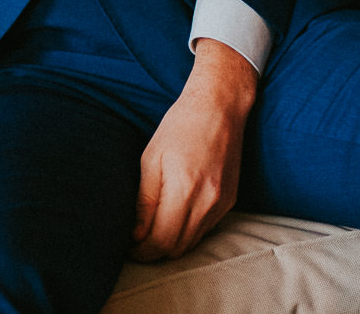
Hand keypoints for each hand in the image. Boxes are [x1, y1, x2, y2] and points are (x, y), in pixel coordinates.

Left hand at [130, 38, 254, 260]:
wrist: (219, 107)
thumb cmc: (179, 126)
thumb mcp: (151, 158)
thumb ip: (145, 201)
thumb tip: (136, 235)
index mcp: (184, 190)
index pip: (161, 241)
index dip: (142, 251)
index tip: (128, 247)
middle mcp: (207, 202)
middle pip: (177, 248)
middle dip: (154, 251)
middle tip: (136, 243)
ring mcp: (222, 204)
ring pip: (192, 243)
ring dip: (171, 244)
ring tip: (152, 231)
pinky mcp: (230, 201)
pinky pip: (206, 229)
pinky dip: (188, 231)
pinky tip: (175, 217)